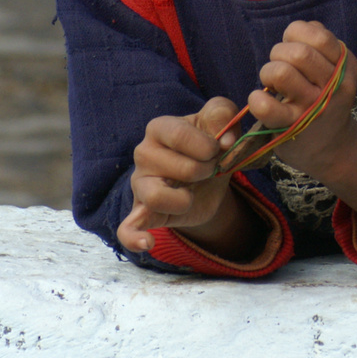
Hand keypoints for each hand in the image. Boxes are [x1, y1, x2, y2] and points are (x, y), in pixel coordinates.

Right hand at [118, 96, 239, 252]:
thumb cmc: (210, 145)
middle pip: (178, 167)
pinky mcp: (141, 211)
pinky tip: (148, 243)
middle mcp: (143, 154)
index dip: (208, 146)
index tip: (218, 149)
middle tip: (209, 169)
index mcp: (161, 128)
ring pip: (155, 197)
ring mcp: (139, 184)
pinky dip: (135, 237)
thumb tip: (227, 139)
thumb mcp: (221, 122)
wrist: (210, 178)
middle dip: (205, 171)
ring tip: (191, 195)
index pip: (179, 135)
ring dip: (184, 199)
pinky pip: (129, 228)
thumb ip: (224, 114)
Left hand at [246, 20, 356, 181]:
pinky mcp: (293, 128)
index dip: (296, 34)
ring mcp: (314, 108)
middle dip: (279, 52)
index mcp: (346, 66)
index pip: (318, 35)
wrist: (332, 148)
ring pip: (281, 72)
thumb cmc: (324, 100)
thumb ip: (322, 44)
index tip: (293, 46)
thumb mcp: (334, 70)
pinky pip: (266, 106)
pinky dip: (256, 99)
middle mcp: (335, 86)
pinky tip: (260, 98)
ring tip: (271, 83)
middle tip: (279, 66)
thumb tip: (304, 28)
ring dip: (267, 72)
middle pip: (298, 53)